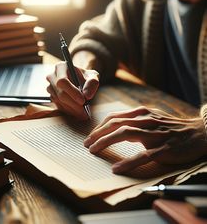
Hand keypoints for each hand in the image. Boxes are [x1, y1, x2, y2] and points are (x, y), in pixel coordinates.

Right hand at [46, 61, 98, 119]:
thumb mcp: (93, 76)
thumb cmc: (86, 76)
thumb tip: (87, 95)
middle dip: (73, 104)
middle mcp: (52, 76)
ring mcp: (50, 87)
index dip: (72, 92)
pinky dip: (68, 110)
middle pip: (60, 93)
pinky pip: (58, 106)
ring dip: (71, 109)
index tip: (83, 101)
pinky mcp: (51, 96)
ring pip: (59, 101)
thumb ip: (92, 83)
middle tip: (84, 111)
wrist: (80, 79)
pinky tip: (77, 112)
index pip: (62, 81)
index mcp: (61, 67)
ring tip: (83, 114)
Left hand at [84, 106, 206, 173]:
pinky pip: (143, 155)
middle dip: (98, 133)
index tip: (91, 135)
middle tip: (86, 144)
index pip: (115, 117)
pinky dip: (129, 161)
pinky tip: (117, 168)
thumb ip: (134, 120)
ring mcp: (155, 133)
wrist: (198, 132)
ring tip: (94, 150)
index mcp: (142, 113)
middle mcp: (146, 120)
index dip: (100, 126)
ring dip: (107, 142)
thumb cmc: (170, 127)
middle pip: (116, 123)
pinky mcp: (164, 148)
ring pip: (126, 134)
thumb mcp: (151, 118)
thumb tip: (115, 127)